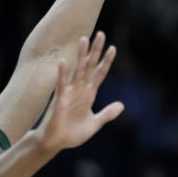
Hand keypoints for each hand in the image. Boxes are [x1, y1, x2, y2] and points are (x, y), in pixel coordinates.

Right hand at [36, 32, 123, 152]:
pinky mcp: (59, 100)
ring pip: (77, 70)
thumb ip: (107, 113)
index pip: (99, 74)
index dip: (106, 62)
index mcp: (88, 94)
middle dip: (95, 51)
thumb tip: (122, 105)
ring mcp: (69, 93)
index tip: (113, 48)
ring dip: (81, 56)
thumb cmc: (72, 133)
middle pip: (89, 66)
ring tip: (84, 39)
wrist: (56, 143)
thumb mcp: (95, 123)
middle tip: (101, 33)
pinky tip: (63, 61)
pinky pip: (61, 85)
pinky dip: (62, 74)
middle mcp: (79, 90)